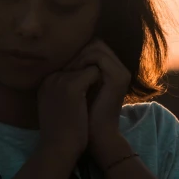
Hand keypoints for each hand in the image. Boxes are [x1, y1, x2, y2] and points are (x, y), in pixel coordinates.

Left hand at [61, 38, 130, 156]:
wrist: (94, 136)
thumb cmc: (81, 115)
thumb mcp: (77, 88)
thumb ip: (75, 71)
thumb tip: (58, 53)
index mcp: (110, 70)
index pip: (93, 45)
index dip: (76, 50)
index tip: (60, 63)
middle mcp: (118, 69)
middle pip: (96, 42)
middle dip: (77, 49)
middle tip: (62, 63)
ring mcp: (120, 72)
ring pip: (97, 46)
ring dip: (78, 55)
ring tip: (66, 68)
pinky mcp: (118, 78)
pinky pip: (99, 58)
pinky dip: (82, 61)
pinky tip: (71, 72)